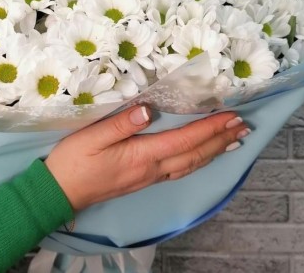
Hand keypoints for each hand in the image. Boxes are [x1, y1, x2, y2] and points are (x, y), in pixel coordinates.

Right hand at [45, 106, 249, 211]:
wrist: (59, 193)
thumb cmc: (73, 161)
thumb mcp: (91, 137)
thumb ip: (121, 124)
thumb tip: (149, 110)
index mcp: (142, 156)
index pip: (184, 141)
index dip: (209, 128)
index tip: (230, 116)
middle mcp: (152, 170)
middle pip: (195, 155)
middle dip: (220, 140)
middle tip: (243, 127)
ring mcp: (149, 178)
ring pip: (190, 165)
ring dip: (214, 151)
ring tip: (233, 141)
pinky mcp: (143, 180)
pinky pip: (180, 170)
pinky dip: (198, 161)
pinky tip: (202, 156)